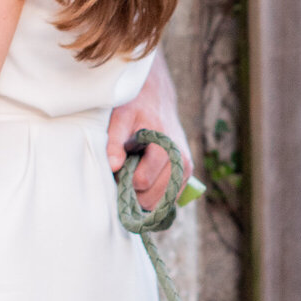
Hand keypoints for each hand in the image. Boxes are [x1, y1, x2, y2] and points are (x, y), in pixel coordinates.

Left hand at [107, 53, 190, 210]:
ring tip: (134, 171)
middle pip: (151, 198)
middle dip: (133, 190)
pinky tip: (144, 177)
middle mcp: (182, 161)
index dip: (123, 179)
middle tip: (123, 170)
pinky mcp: (186, 175)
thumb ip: (114, 140)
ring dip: (142, 194)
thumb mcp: (120, 117)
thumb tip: (113, 166)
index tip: (115, 167)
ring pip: (159, 203)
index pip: (141, 182)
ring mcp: (186, 170)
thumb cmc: (134, 106)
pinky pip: (167, 200)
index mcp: (167, 147)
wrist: (155, 97)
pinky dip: (152, 195)